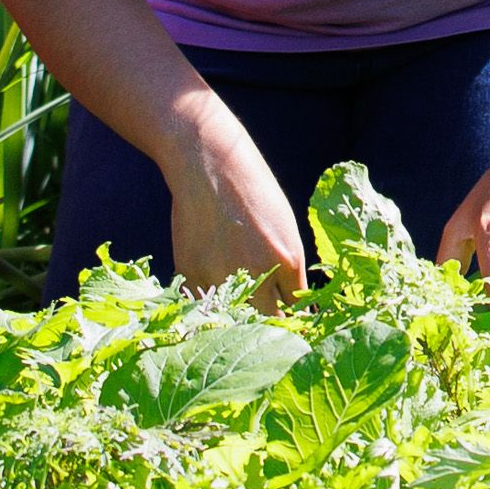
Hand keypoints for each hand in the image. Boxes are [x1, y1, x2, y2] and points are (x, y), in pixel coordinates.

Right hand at [165, 125, 312, 305]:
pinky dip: (209, 300)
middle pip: (269, 321)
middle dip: (270, 321)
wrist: (210, 167)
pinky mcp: (191, 274)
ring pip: (234, 317)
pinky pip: (204, 304)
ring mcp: (221, 275)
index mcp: (287, 259)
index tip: (291, 321)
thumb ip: (288, 269)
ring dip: (237, 315)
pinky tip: (211, 283)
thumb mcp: (284, 229)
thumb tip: (294, 304)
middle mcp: (257, 272)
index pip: (298, 310)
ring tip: (235, 301)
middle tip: (265, 318)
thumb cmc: (253, 192)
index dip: (295, 317)